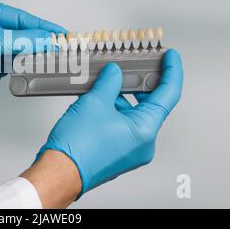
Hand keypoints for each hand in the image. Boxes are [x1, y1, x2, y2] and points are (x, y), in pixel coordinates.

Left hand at [0, 0, 64, 112]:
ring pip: (27, 45)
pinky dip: (32, 62)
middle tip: (64, 46)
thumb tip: (46, 38)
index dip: (44, 26)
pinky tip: (43, 63)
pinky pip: (22, 59)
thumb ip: (20, 39)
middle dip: (45, 39)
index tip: (61, 34)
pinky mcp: (1, 60)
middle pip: (28, 30)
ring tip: (57, 55)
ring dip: (40, 51)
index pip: (23, 18)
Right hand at [36, 49, 182, 196]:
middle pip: (150, 105)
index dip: (171, 71)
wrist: (59, 172)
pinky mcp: (118, 153)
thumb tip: (114, 73)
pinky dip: (115, 111)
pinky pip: (123, 126)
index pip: (168, 94)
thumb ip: (110, 82)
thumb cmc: (76, 147)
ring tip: (105, 84)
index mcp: (145, 130)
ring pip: (134, 115)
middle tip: (135, 66)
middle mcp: (143, 144)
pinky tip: (99, 100)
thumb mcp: (95, 102)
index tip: (170, 58)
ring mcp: (131, 150)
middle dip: (139, 84)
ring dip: (122, 98)